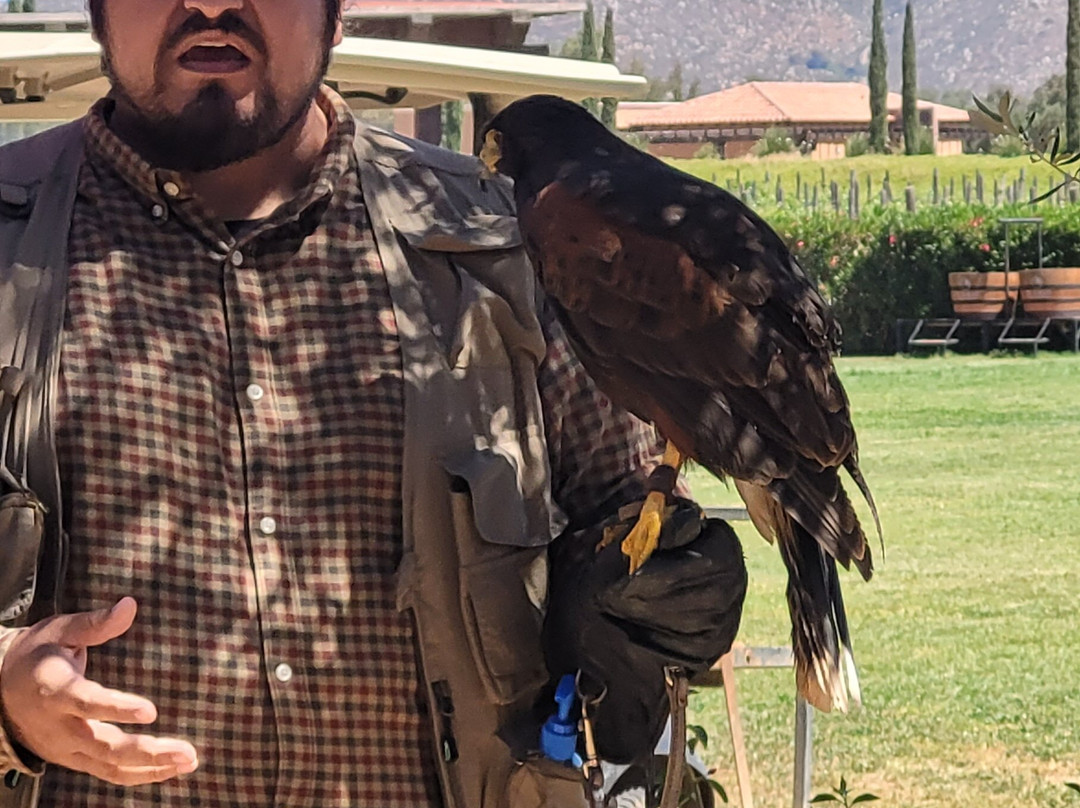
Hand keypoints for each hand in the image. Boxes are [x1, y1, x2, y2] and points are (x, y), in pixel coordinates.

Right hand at [0, 597, 198, 785]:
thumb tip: (130, 605)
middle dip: (147, 751)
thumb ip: (96, 624)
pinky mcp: (74, 759)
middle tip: (186, 751)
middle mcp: (60, 726)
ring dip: (151, 767)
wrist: (1, 691)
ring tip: (189, 761)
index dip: (117, 709)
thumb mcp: (61, 631)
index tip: (151, 711)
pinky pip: (108, 772)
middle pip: (104, 745)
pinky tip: (171, 768)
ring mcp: (66, 748)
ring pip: (110, 765)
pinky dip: (140, 774)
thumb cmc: (39, 654)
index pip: (87, 703)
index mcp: (55, 690)